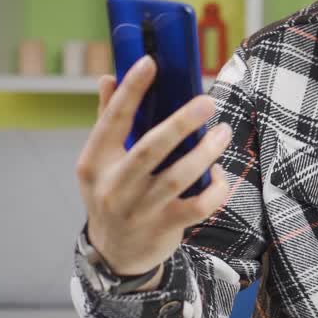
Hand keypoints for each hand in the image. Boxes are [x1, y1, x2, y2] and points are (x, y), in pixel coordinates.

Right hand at [75, 56, 232, 282]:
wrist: (114, 255)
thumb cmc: (111, 195)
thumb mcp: (100, 163)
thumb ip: (107, 121)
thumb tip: (109, 77)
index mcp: (94, 162)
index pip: (112, 120)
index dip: (130, 90)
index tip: (150, 62)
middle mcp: (114, 186)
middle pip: (150, 148)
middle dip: (181, 122)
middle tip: (207, 101)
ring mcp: (139, 209)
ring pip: (178, 177)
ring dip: (205, 152)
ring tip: (223, 132)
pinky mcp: (164, 228)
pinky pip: (197, 206)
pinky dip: (215, 189)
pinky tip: (220, 173)